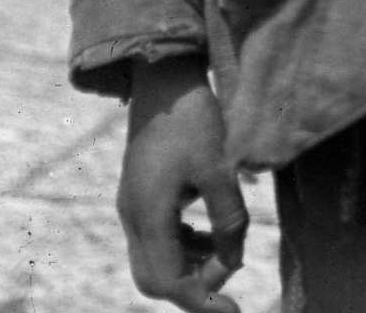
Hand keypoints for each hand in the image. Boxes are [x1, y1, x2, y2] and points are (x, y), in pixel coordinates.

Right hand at [117, 57, 249, 311]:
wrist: (164, 77)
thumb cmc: (192, 118)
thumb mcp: (218, 167)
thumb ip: (228, 218)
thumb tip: (235, 261)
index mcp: (148, 215)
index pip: (169, 282)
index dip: (203, 300)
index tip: (234, 311)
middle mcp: (132, 215)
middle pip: (154, 279)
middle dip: (192, 287)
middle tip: (228, 277)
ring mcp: (131, 204)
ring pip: (153, 260)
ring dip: (187, 266)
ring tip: (223, 251)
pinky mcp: (137, 192)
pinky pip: (154, 237)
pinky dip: (180, 245)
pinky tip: (206, 231)